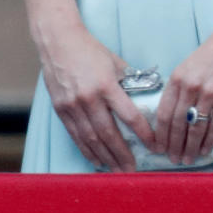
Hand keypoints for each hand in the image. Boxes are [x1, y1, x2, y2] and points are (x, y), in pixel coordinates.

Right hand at [38, 23, 155, 170]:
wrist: (60, 43)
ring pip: (91, 139)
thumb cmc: (91, 50)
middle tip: (132, 169)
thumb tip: (143, 93)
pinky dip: (87, 150)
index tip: (153, 144)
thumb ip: (128, 80)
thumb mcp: (115, 62)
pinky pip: (76, 136)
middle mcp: (89, 98)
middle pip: (108, 133)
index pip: (128, 114)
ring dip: (105, 156)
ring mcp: (73, 106)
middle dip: (122, 153)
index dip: (142, 132)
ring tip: (116, 169)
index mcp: (107, 84)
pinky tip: (96, 159)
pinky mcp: (61, 110)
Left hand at [153, 22, 212, 164]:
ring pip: (196, 128)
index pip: (163, 114)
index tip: (160, 149)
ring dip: (191, 147)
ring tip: (189, 158)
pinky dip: (209, 141)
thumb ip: (180, 88)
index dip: (161, 135)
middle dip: (174, 146)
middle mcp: (191, 85)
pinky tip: (206, 149)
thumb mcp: (190, 65)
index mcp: (178, 78)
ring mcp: (210, 91)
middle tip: (175, 159)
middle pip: (177, 125)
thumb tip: (173, 117)